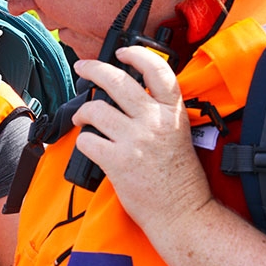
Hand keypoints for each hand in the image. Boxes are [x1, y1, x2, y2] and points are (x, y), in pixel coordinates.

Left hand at [71, 46, 213, 231]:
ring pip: (95, 109)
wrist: (183, 213)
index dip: (138, 55)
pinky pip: (87, 141)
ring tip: (83, 118)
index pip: (158, 71)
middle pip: (116, 81)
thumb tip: (130, 96)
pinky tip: (90, 145)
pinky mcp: (118, 161)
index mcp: (172, 113)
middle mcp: (154, 122)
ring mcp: (135, 141)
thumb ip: (159, 114)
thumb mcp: (179, 135)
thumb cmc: (180, 178)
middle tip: (82, 67)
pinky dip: (84, 142)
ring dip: (83, 112)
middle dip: (93, 69)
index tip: (122, 53)